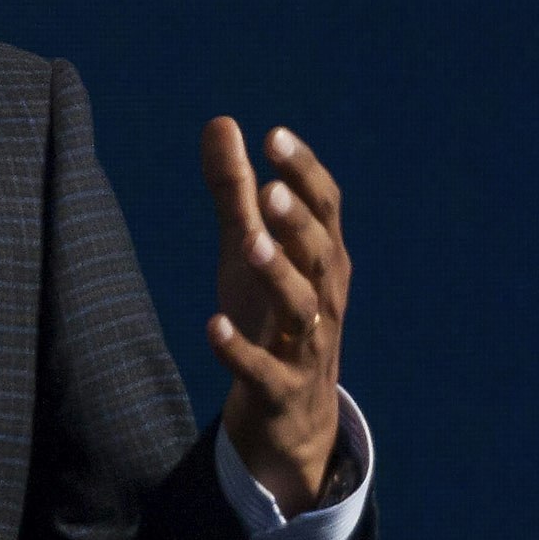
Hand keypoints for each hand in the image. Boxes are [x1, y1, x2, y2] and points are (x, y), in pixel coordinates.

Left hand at [201, 118, 348, 515]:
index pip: (325, 208)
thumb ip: (236, 189)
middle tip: (270, 190)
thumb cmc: (271, 317)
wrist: (293, 417)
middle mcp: (324, 297)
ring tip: (250, 244)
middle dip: (297, 222)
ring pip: (301, 308)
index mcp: (322, 258)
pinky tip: (213, 326)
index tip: (274, 137)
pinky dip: (240, 350)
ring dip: (278, 274)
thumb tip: (221, 122)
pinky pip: (263, 371)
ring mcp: (306, 345)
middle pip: (319, 253)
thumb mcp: (251, 250)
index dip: (304, 172)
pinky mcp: (280, 388)